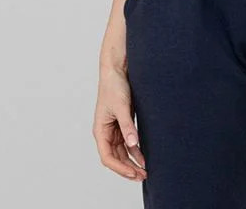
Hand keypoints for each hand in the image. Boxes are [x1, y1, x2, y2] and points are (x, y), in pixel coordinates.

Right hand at [93, 65, 146, 180]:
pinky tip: (144, 156)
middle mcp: (105, 132)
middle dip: (128, 168)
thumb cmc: (114, 86)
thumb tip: (133, 144)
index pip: (108, 157)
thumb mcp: (122, 107)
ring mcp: (114, 129)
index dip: (120, 167)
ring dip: (132, 161)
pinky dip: (135, 150)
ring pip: (122, 151)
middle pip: (115, 157)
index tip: (133, 172)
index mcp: (100, 131)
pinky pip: (128, 142)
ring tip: (144, 171)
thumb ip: (127, 126)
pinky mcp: (122, 123)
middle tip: (142, 176)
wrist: (117, 69)